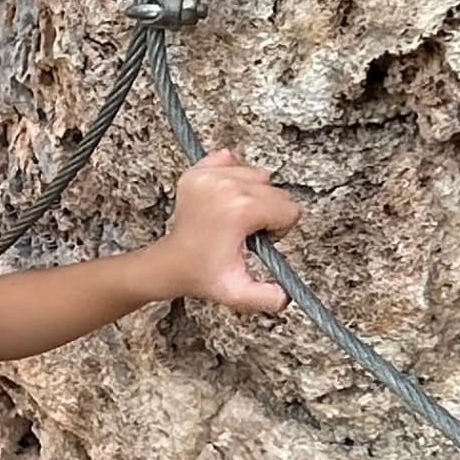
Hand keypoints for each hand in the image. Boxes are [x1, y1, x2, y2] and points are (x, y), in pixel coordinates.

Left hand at [153, 149, 297, 313]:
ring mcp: (210, 175)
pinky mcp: (198, 170)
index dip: (278, 230)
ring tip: (233, 217)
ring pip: (259, 175)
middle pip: (276, 191)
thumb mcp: (238, 293)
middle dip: (268, 213)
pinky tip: (223, 200)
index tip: (257, 241)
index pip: (289, 209)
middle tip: (243, 232)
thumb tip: (287, 296)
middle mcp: (227, 185)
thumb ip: (269, 298)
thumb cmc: (203, 275)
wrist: (170, 263)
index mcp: (241, 210)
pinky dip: (233, 177)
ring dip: (253, 195)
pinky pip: (232, 160)